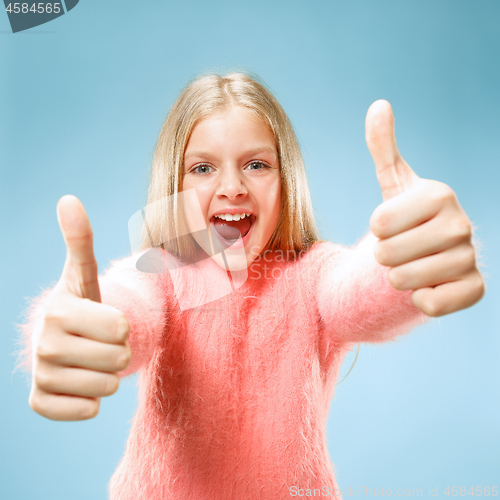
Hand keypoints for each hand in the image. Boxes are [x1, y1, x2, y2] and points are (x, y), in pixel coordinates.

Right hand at [29, 195, 130, 420]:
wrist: (64, 340)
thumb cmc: (82, 305)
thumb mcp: (84, 273)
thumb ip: (80, 240)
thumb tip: (68, 199)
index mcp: (59, 311)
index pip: (122, 329)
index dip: (124, 326)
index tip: (106, 320)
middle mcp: (43, 345)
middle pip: (118, 359)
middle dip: (119, 352)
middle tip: (100, 342)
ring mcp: (40, 376)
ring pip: (106, 387)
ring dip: (108, 375)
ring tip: (91, 359)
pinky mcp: (41, 403)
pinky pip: (86, 411)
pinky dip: (91, 400)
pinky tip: (79, 381)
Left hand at [366, 100, 484, 316]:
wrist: (430, 254)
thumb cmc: (408, 218)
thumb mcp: (393, 183)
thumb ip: (383, 147)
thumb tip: (379, 104)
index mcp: (439, 194)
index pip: (379, 223)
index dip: (376, 229)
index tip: (391, 225)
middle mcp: (461, 224)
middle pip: (388, 253)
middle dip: (384, 256)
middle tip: (401, 248)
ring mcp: (470, 258)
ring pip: (403, 281)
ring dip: (399, 277)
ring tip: (413, 264)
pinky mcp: (475, 289)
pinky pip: (429, 305)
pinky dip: (420, 299)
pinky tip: (430, 284)